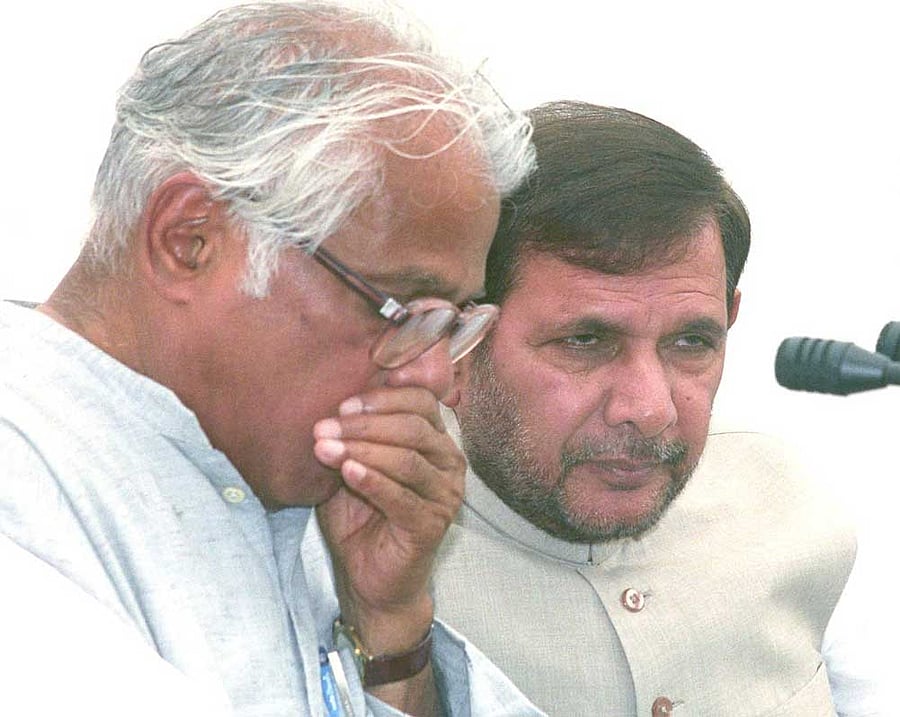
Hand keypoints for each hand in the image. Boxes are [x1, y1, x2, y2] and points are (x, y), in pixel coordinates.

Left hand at [313, 385, 464, 652]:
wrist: (367, 578)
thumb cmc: (360, 517)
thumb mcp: (352, 464)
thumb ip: (352, 436)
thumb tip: (330, 407)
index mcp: (436, 440)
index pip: (421, 401)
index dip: (383, 397)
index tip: (343, 404)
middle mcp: (449, 463)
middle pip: (414, 427)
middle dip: (365, 424)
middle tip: (324, 427)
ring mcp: (445, 495)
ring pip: (408, 460)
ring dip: (362, 449)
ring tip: (324, 448)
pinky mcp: (432, 526)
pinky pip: (402, 497)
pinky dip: (372, 480)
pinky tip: (346, 471)